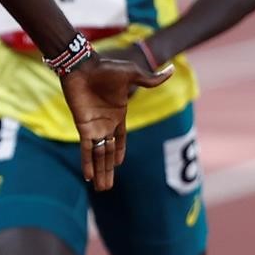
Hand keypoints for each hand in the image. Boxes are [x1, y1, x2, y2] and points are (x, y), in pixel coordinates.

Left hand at [59, 52, 171, 188]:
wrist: (82, 66)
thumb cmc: (106, 68)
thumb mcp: (132, 74)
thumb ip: (150, 79)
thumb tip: (171, 71)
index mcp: (118, 115)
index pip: (120, 139)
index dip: (119, 152)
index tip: (118, 165)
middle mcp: (105, 124)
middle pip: (108, 153)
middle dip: (108, 171)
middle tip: (107, 188)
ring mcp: (94, 127)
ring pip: (98, 155)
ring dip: (100, 172)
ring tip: (101, 189)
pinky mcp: (83, 126)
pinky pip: (85, 149)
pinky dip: (87, 162)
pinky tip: (88, 177)